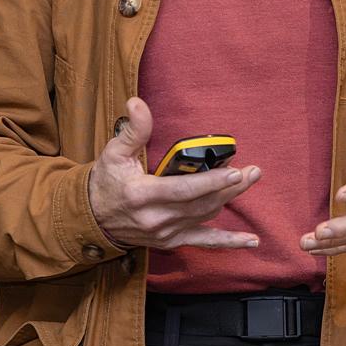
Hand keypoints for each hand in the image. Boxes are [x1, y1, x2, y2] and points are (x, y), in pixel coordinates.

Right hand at [86, 97, 262, 250]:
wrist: (92, 218)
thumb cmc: (106, 182)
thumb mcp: (114, 152)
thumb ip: (133, 130)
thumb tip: (137, 103)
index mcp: (143, 195)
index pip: (183, 189)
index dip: (210, 182)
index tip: (233, 171)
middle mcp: (157, 218)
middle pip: (201, 203)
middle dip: (230, 188)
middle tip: (253, 172)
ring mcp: (166, 232)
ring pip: (206, 217)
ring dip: (230, 200)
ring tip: (249, 181)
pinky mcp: (171, 241)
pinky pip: (204, 242)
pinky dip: (229, 242)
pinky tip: (251, 240)